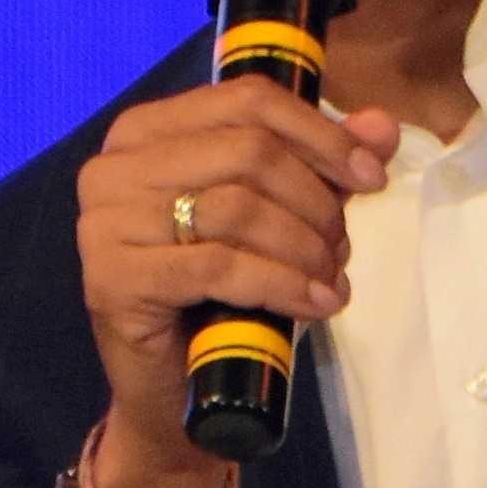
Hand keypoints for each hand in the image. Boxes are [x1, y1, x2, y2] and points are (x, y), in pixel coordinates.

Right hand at [74, 75, 397, 487]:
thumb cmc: (221, 292)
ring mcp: (104, 223)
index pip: (248, 100)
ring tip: (331, 277)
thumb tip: (382, 127)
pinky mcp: (113, 280)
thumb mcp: (277, 216)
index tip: (371, 176)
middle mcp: (114, 166)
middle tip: (341, 246)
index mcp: (147, 131)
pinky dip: (280, 284)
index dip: (321, 134)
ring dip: (303, 245)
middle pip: (248, 152)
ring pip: (236, 208)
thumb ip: (322, 163)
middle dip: (315, 200)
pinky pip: (218, 266)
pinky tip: (315, 304)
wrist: (173, 387)